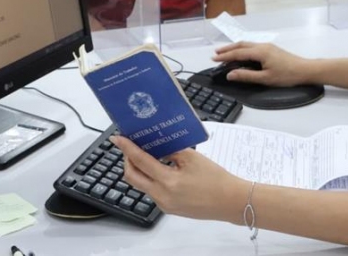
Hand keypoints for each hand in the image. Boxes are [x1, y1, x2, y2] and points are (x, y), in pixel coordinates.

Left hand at [111, 135, 247, 222]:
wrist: (229, 201)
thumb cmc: (215, 178)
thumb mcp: (191, 157)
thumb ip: (170, 151)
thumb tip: (155, 146)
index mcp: (168, 181)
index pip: (140, 161)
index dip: (127, 148)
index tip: (117, 139)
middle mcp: (162, 196)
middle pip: (132, 177)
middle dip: (128, 160)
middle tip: (130, 147)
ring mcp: (164, 205)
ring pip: (141, 185)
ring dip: (140, 170)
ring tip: (147, 155)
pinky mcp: (168, 209)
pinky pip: (152, 192)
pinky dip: (151, 179)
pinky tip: (160, 169)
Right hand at [213, 42, 312, 86]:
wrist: (305, 70)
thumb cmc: (287, 75)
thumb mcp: (265, 78)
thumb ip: (246, 76)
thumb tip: (230, 74)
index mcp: (260, 52)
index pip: (238, 53)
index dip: (225, 56)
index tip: (214, 58)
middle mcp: (262, 46)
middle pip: (240, 45)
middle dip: (227, 49)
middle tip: (216, 53)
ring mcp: (267, 46)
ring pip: (246, 44)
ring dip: (234, 48)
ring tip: (225, 52)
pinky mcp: (270, 49)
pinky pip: (252, 46)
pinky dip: (242, 49)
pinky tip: (241, 53)